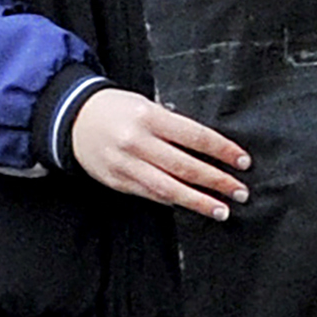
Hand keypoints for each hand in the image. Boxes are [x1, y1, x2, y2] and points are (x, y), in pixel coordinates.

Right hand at [67, 86, 248, 218]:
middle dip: (218, 181)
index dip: (223, 151)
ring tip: (222, 210)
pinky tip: (190, 206)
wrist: (73, 118)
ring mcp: (125, 164)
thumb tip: (210, 145)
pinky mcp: (116, 180)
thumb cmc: (118, 109)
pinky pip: (150, 194)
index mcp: (150, 118)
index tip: (243, 162)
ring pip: (169, 188)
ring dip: (199, 202)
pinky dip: (173, 202)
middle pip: (186, 166)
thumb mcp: (148, 105)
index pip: (197, 137)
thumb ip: (175, 124)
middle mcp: (138, 142)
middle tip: (241, 192)